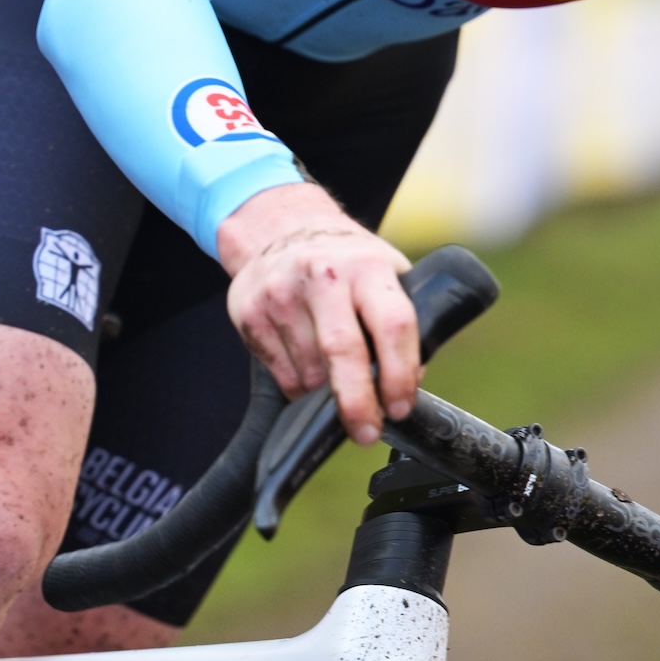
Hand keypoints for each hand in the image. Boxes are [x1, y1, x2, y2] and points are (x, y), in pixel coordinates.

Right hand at [216, 183, 416, 445]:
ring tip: (334, 379)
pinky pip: (282, 374)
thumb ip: (401, 323)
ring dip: (326, 392)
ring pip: (309, 371)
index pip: (392, 323)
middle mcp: (323, 275)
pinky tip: (306, 364)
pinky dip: (299, 385)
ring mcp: (281, 293)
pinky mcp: (250, 312)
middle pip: (342, 351)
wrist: (280, 227)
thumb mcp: (385, 273)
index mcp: (367, 266)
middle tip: (366, 432)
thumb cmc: (346, 261)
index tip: (401, 406)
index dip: (400, 373)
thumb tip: (409, 383)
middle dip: (357, 401)